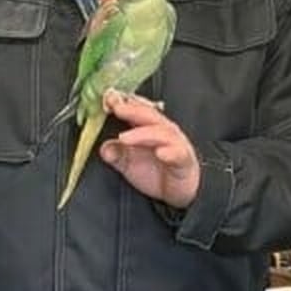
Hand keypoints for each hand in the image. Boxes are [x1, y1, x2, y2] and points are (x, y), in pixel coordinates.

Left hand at [99, 91, 199, 207]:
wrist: (176, 192)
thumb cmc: (154, 171)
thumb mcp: (127, 163)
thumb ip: (115, 154)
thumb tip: (105, 149)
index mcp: (148, 126)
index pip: (136, 109)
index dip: (122, 102)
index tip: (108, 98)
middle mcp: (163, 130)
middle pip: (148, 115)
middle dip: (132, 110)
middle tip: (117, 109)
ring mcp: (175, 144)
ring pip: (161, 133)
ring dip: (143, 134)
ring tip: (125, 138)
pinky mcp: (184, 160)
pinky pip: (178, 154)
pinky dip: (170, 153)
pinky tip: (160, 153)